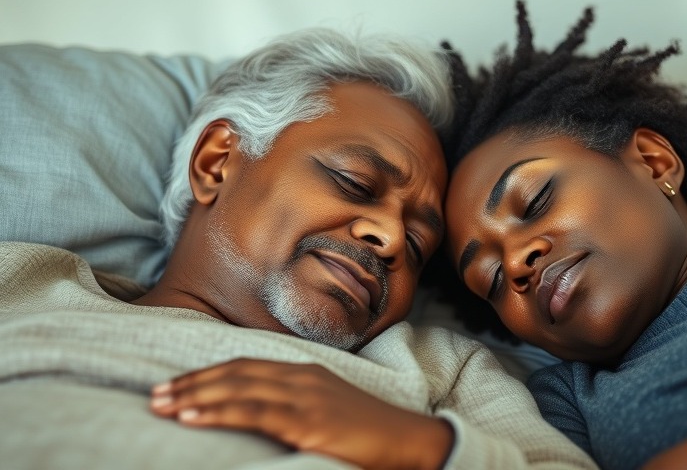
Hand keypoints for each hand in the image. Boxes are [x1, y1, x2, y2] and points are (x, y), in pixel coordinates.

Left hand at [150, 358, 453, 469]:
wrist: (409, 441)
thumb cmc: (368, 433)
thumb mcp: (328, 411)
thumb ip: (296, 407)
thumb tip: (261, 416)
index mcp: (304, 373)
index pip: (244, 367)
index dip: (206, 375)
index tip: (175, 385)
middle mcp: (300, 378)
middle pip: (234, 373)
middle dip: (192, 383)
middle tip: (155, 395)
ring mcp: (305, 398)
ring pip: (238, 389)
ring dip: (195, 396)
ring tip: (162, 405)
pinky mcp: (309, 422)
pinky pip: (255, 413)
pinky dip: (219, 412)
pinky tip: (192, 417)